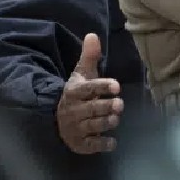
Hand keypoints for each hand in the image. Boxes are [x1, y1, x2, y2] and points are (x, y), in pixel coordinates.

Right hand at [56, 33, 123, 153]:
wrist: (58, 118)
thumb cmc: (78, 93)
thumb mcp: (82, 74)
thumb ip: (89, 56)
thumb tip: (93, 34)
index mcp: (74, 92)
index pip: (88, 88)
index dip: (102, 86)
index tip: (116, 85)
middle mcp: (73, 110)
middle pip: (90, 109)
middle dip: (105, 106)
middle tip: (120, 104)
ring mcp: (75, 128)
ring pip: (91, 126)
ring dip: (105, 123)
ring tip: (116, 119)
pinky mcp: (79, 143)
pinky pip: (90, 145)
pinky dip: (101, 145)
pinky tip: (113, 143)